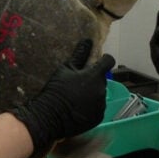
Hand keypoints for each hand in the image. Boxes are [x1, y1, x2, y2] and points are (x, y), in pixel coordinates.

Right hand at [11, 39, 114, 153]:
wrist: (49, 117)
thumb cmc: (56, 90)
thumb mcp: (66, 69)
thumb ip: (79, 54)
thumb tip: (87, 40)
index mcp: (96, 76)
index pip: (108, 61)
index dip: (104, 60)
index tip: (98, 62)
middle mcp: (102, 90)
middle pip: (103, 79)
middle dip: (94, 79)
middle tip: (78, 83)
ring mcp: (102, 105)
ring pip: (101, 94)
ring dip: (93, 93)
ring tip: (76, 97)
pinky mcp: (99, 117)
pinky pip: (98, 108)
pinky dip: (91, 106)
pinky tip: (78, 108)